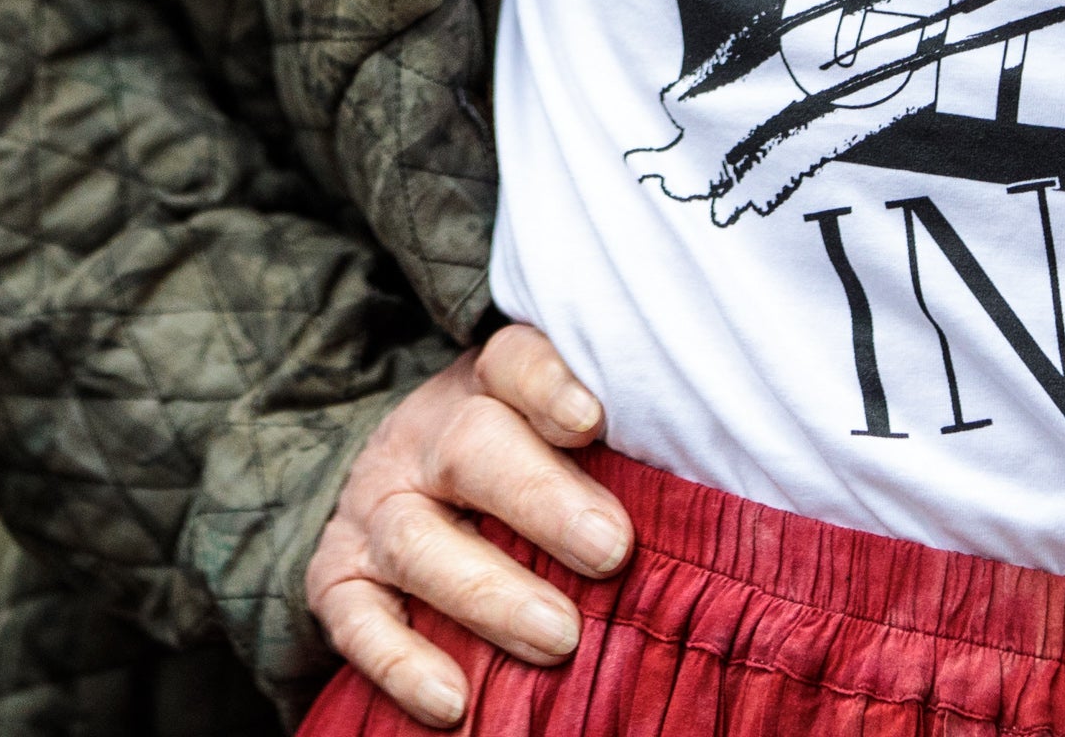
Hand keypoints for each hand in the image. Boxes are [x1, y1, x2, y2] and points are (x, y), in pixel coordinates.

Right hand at [306, 326, 626, 729]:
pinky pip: (358, 621)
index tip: (591, 418)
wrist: (404, 491)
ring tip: (558, 638)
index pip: (514, 365)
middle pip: (472, 449)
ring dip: (489, 593)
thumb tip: (725, 523)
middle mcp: (426, 440)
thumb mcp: (563, 445)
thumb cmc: (523, 475)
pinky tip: (452, 700)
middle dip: (542, 501)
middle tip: (610, 552)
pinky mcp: (339, 580)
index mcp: (489, 391)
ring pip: (417, 541)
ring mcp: (377, 510)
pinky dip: (401, 663)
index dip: (547, 384)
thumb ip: (623, 461)